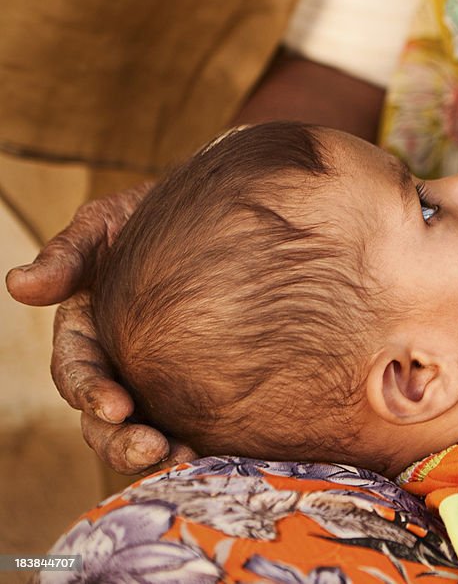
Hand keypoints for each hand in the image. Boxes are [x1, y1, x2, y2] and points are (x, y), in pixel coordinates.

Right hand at [6, 183, 196, 472]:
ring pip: (143, 428)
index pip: (78, 372)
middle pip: (104, 417)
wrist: (220, 213)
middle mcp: (115, 362)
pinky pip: (190, 420)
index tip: (118, 407)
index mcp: (84, 331)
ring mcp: (153, 377)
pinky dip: (199, 440)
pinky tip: (218, 452)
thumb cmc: (152, 216)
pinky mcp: (193, 385)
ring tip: (185, 461)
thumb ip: (70, 254)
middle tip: (153, 449)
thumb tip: (19, 285)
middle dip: (120, 440)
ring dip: (155, 451)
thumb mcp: (107, 224)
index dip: (92, 392)